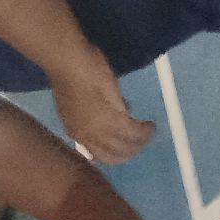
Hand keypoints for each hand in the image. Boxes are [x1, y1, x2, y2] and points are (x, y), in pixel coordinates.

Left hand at [48, 47, 153, 163]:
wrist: (69, 63)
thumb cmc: (71, 72)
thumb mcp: (83, 98)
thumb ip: (98, 109)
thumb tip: (119, 108)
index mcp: (75, 132)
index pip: (97, 154)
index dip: (113, 152)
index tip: (123, 142)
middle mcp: (87, 137)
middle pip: (113, 156)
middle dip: (129, 151)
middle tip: (140, 140)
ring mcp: (101, 130)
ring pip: (126, 146)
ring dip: (141, 140)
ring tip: (148, 130)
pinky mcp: (115, 119)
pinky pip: (135, 132)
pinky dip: (145, 130)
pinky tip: (150, 125)